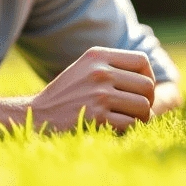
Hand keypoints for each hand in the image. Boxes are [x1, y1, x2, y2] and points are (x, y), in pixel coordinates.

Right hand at [29, 47, 155, 132]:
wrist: (35, 117)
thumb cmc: (66, 94)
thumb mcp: (86, 68)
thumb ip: (114, 66)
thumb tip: (150, 80)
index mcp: (98, 56)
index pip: (141, 60)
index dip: (148, 76)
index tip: (141, 90)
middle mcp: (100, 72)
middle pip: (147, 85)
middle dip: (147, 100)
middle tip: (137, 110)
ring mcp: (98, 94)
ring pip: (143, 106)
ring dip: (141, 118)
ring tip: (129, 120)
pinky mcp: (97, 118)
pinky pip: (131, 124)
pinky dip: (129, 129)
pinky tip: (118, 129)